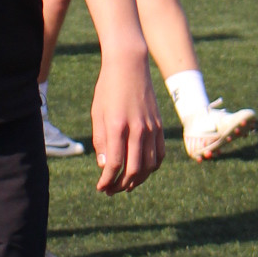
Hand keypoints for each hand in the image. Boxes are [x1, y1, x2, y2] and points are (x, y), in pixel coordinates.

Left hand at [90, 51, 165, 193]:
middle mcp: (137, 129)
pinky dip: (153, 167)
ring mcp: (151, 128)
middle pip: (134, 170)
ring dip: (138, 180)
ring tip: (126, 185)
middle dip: (121, 185)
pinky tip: (143, 171)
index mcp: (117, 126)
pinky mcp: (159, 125)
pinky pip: (160, 154)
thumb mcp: (97, 113)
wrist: (129, 65)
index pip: (114, 164)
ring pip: (150, 165)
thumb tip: (104, 166)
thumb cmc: (108, 89)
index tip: (100, 187)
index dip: (106, 181)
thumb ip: (101, 141)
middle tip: (111, 190)